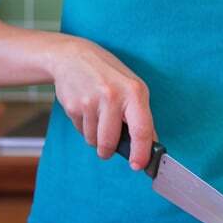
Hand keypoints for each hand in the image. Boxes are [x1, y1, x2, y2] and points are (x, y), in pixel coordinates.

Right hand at [48, 35, 154, 170]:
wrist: (73, 57)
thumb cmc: (108, 74)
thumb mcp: (131, 88)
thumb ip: (140, 115)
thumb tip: (149, 144)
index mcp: (134, 92)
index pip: (141, 129)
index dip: (141, 152)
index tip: (138, 166)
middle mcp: (113, 96)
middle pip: (110, 142)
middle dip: (108, 150)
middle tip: (108, 147)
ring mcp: (91, 101)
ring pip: (94, 140)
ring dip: (95, 137)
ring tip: (97, 115)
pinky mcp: (74, 106)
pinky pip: (81, 132)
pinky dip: (84, 127)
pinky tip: (86, 109)